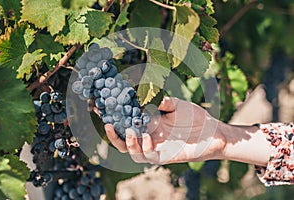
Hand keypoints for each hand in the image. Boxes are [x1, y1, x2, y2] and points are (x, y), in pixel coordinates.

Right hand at [104, 97, 226, 163]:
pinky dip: (145, 147)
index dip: (112, 114)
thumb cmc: (194, 117)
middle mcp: (148, 135)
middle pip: (123, 137)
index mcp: (148, 122)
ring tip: (128, 130)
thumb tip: (145, 96)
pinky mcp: (164, 156)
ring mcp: (155, 147)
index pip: (126, 119)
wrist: (211, 132)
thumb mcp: (176, 105)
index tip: (100, 105)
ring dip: (126, 142)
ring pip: (131, 151)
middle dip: (112, 132)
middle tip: (106, 122)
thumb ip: (161, 101)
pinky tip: (148, 137)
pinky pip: (148, 156)